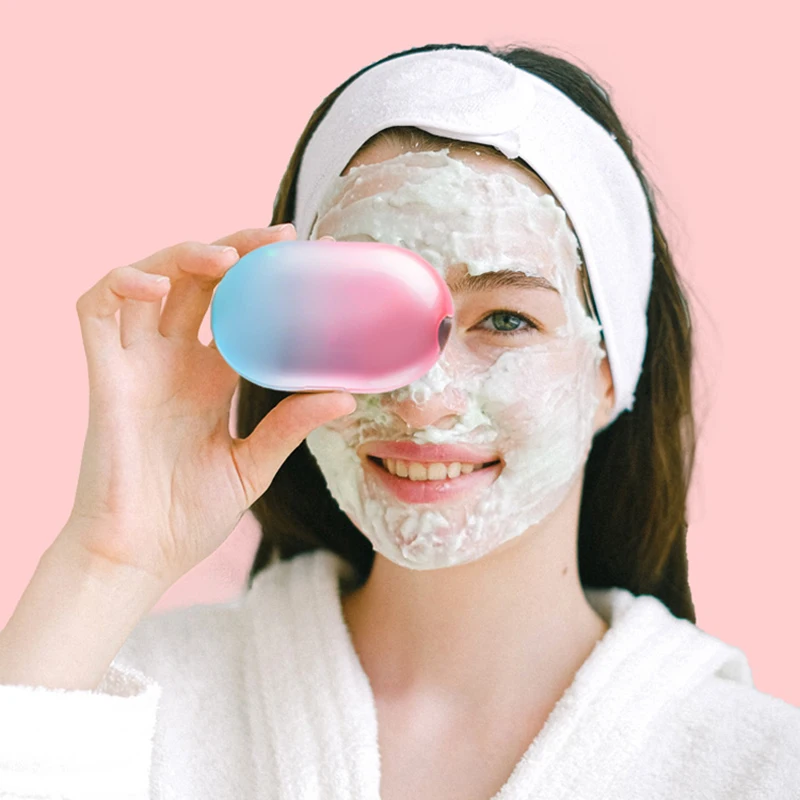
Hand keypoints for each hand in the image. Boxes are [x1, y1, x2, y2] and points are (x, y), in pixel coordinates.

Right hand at [64, 224, 356, 589]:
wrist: (140, 556)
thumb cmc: (189, 515)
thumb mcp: (253, 463)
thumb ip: (291, 425)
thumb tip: (347, 395)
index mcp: (210, 379)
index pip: (238, 309)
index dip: (266, 279)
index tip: (308, 258)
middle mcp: (173, 361)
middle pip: (199, 281)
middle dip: (236, 250)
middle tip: (280, 237)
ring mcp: (137, 364)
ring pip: (151, 279)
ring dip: (185, 255)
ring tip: (230, 257)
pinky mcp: (103, 375)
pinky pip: (97, 308)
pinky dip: (123, 284)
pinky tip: (158, 286)